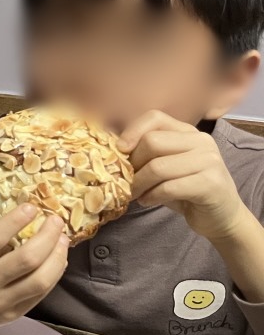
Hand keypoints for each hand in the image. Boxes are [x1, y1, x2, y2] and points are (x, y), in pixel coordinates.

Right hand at [0, 205, 68, 332]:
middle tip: (55, 221)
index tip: (31, 206)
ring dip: (57, 257)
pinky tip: (57, 261)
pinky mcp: (10, 316)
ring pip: (39, 281)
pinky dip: (53, 276)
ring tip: (62, 241)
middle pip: (25, 259)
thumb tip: (3, 204)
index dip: (16, 220)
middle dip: (47, 236)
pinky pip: (39, 296)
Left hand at [120, 111, 246, 241]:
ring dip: (138, 184)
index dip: (132, 131)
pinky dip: (151, 196)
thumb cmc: (185, 190)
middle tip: (126, 180)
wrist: (221, 216)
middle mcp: (201, 141)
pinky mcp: (211, 184)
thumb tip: (111, 150)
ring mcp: (210, 161)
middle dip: (133, 164)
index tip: (119, 151)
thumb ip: (147, 154)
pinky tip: (147, 201)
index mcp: (188, 132)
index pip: (155, 118)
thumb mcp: (165, 166)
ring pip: (158, 167)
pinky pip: (169, 187)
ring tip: (134, 194)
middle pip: (152, 142)